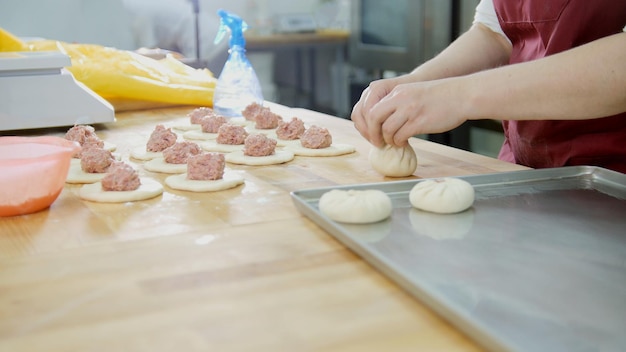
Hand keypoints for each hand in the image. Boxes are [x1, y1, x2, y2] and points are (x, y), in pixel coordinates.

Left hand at [354, 78, 468, 146]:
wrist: (462, 95)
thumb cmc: (440, 97)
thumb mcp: (413, 93)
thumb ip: (398, 103)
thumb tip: (384, 121)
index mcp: (398, 92)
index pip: (371, 107)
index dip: (368, 123)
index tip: (372, 133)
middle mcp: (401, 99)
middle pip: (374, 118)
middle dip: (373, 133)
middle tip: (378, 142)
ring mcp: (410, 110)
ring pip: (387, 129)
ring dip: (388, 140)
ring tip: (394, 142)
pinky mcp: (420, 122)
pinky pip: (401, 136)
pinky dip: (399, 142)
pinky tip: (404, 142)